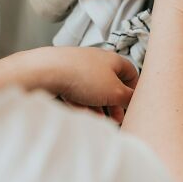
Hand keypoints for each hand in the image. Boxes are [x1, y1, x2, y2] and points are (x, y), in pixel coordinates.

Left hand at [0, 47, 138, 122]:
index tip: (133, 105)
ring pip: (93, 90)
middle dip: (114, 104)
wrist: (46, 70)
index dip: (133, 90)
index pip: (131, 73)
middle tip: (116, 119)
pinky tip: (81, 114)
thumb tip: (136, 101)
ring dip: (98, 107)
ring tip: (98, 121)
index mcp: (113, 60)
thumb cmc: (83, 77)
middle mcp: (97, 60)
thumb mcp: (115, 92)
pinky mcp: (62, 75)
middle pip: (111, 84)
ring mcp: (79, 67)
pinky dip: (81, 103)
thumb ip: (129, 98)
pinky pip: (77, 92)